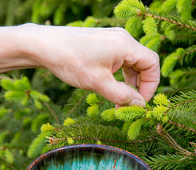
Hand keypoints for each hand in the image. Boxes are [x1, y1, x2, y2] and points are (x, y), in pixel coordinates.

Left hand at [22, 24, 159, 106]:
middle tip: (129, 105)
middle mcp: (122, 39)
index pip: (152, 63)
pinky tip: (111, 89)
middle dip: (140, 86)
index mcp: (125, 44)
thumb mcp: (98, 83)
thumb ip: (122, 95)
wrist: (43, 45)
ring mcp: (113, 40)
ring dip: (130, 83)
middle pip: (144, 63)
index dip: (151, 85)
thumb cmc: (70, 61)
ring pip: (132, 63)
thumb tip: (140, 105)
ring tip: (119, 101)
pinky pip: (121, 61)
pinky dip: (120, 76)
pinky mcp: (104, 43)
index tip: (141, 102)